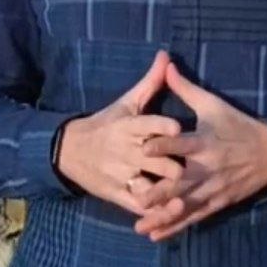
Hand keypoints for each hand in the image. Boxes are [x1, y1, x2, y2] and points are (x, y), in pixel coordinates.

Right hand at [56, 48, 185, 216]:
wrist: (70, 151)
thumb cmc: (106, 123)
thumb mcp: (127, 102)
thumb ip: (150, 82)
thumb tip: (166, 55)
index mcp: (128, 126)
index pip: (146, 124)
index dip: (162, 127)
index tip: (178, 128)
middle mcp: (125, 151)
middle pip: (153, 160)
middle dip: (173, 164)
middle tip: (196, 167)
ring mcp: (122, 175)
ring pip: (148, 187)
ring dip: (166, 192)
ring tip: (186, 195)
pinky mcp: (119, 195)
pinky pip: (139, 206)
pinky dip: (156, 212)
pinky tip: (174, 211)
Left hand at [131, 60, 266, 241]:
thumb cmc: (237, 125)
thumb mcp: (213, 105)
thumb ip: (186, 89)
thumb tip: (166, 65)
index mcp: (206, 141)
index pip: (182, 143)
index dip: (164, 146)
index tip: (143, 148)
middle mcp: (208, 168)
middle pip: (181, 181)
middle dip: (159, 191)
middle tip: (135, 196)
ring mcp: (212, 189)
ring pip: (184, 205)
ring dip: (162, 216)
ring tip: (139, 224)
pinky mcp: (216, 203)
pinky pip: (193, 217)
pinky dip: (174, 227)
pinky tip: (155, 235)